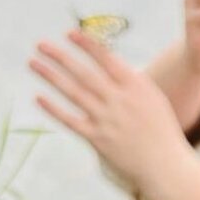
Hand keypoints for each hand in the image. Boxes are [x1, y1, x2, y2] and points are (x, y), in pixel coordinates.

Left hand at [31, 30, 192, 199]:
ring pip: (73, 92)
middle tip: (40, 45)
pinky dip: (53, 109)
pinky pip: (71, 120)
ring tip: (33, 63)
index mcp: (136, 86)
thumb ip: (131, 82)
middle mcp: (119, 100)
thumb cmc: (161, 131)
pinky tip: (39, 97)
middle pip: (84, 73)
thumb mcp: (153, 99)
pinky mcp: (98, 139)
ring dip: (51, 76)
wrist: (166, 166)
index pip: (106, 58)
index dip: (86, 45)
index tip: (69, 33)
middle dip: (60, 57)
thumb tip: (110, 65)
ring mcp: (107, 120)